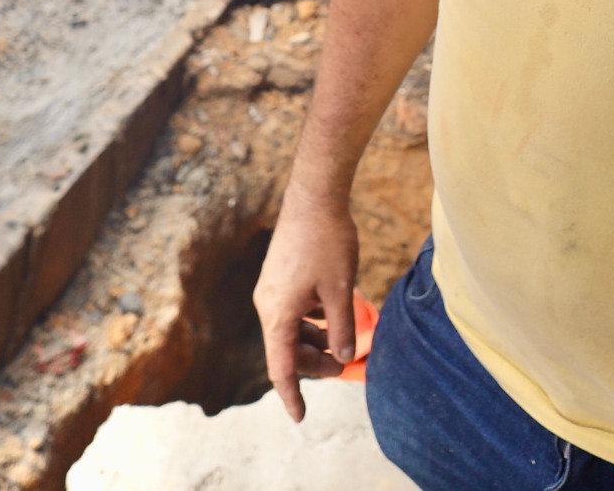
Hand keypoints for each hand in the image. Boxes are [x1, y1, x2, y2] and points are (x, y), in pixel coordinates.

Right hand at [254, 182, 360, 421]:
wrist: (314, 197)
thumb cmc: (328, 242)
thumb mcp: (341, 290)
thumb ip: (341, 329)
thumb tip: (341, 359)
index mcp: (278, 314)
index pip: (281, 367)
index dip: (291, 395)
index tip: (300, 417)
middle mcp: (267, 305)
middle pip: (286, 350)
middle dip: (314, 364)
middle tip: (345, 366)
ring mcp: (272, 291)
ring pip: (290, 331)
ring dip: (314, 342)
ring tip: (343, 343)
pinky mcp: (279, 279)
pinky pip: (292, 312)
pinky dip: (311, 322)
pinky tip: (332, 316)